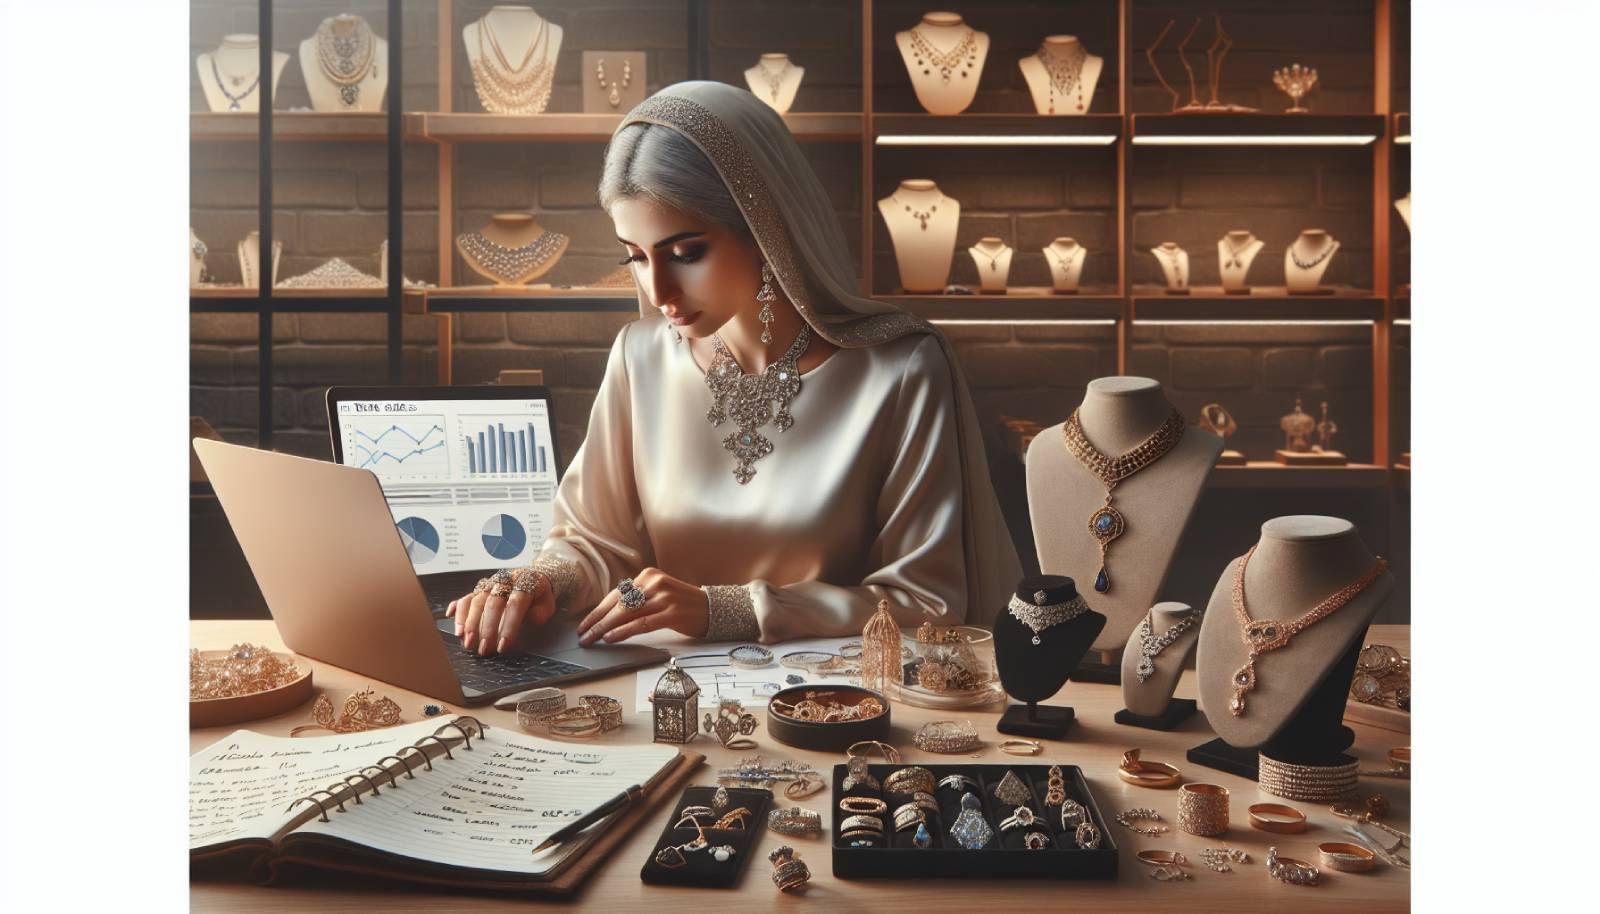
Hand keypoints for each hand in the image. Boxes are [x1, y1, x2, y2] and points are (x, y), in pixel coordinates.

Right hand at [445, 572, 556, 655]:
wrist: (532, 575)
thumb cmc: (539, 594)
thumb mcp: (548, 601)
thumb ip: (542, 611)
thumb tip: (534, 619)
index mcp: (524, 584)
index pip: (515, 604)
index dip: (509, 626)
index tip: (504, 646)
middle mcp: (504, 582)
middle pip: (492, 603)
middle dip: (486, 628)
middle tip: (483, 649)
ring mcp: (489, 584)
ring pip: (475, 599)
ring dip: (467, 621)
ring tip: (464, 640)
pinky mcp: (478, 589)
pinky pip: (465, 596)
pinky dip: (456, 607)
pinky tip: (449, 617)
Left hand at [576, 567, 709, 645]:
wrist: (712, 609)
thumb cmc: (681, 606)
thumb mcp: (658, 595)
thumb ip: (637, 600)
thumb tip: (606, 617)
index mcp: (648, 575)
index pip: (616, 594)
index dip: (597, 611)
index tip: (583, 625)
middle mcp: (655, 582)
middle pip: (619, 604)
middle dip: (598, 621)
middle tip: (583, 636)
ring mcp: (664, 597)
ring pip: (627, 613)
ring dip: (606, 628)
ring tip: (593, 639)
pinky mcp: (672, 613)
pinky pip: (642, 623)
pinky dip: (624, 631)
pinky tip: (611, 638)